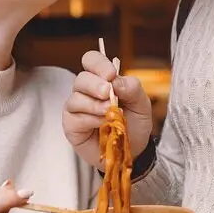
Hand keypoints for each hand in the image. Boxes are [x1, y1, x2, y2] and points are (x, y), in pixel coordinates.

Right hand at [62, 50, 152, 168]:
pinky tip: (101, 124)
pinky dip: (89, 119)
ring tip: (109, 113)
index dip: (98, 64)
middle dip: (95, 84)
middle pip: (81, 78)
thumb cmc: (134, 125)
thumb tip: (116, 80)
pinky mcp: (71, 125)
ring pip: (75, 97)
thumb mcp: (142, 105)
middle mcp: (87, 91)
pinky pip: (75, 117)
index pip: (92, 60)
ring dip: (94, 104)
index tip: (111, 74)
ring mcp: (77, 108)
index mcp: (103, 79)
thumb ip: (132, 88)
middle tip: (107, 93)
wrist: (133, 152)